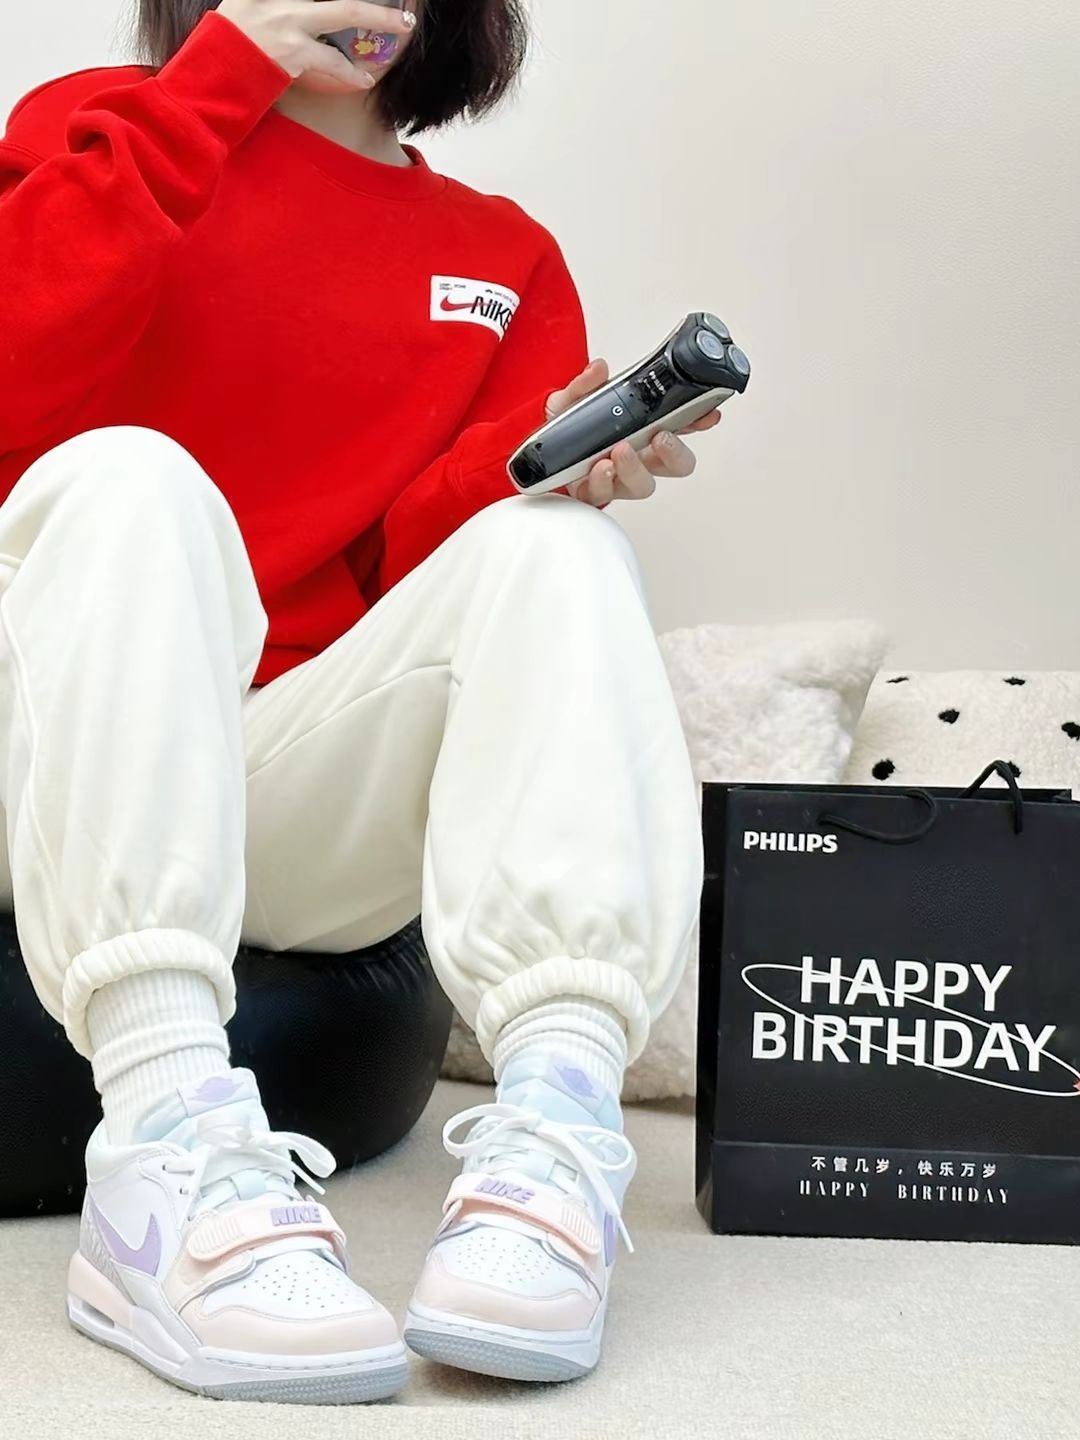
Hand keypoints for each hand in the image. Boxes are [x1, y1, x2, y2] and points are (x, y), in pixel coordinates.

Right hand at [216, 0, 415, 88]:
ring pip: (342, 13)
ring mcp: (287, 21)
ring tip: (403, 24)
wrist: (213, 72)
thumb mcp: (244, 3)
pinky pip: (331, 60)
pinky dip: (350, 71)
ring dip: (378, 17)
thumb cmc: (229, 40)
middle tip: (400, 2)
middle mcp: (278, 0)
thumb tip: (304, 13)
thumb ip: (272, 2)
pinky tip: (365, 78)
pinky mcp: (293, 51)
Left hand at [544, 358, 722, 507]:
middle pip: (676, 465)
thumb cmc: (565, 429)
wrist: (535, 457)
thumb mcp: (571, 398)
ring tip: (620, 452)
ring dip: (636, 468)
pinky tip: (599, 468)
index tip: (707, 414)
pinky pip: (606, 494)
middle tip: (660, 438)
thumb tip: (598, 369)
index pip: (681, 427)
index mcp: (643, 432)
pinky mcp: (596, 494)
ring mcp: (619, 479)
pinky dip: (604, 480)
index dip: (699, 421)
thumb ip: (584, 384)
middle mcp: (638, 459)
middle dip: (675, 453)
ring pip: (645, 485)